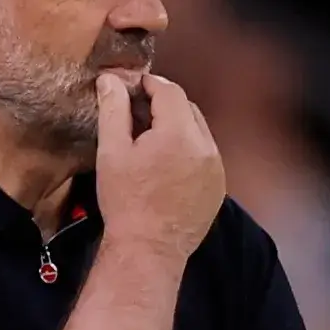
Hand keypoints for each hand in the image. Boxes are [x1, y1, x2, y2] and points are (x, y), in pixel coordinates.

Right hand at [95, 74, 224, 259]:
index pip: (170, 91)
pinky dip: (189, 150)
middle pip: (188, 109)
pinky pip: (205, 155)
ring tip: (151, 139)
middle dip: (164, 104)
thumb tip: (112, 80)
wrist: (149, 249)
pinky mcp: (218, 187)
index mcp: (179, 134)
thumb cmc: (126, 202)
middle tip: (138, 112)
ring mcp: (216, 168)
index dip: (150, 83)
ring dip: (178, 126)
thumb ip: (113, 110)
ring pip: (198, 132)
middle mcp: (205, 147)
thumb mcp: (112, 153)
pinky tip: (167, 164)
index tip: (133, 86)